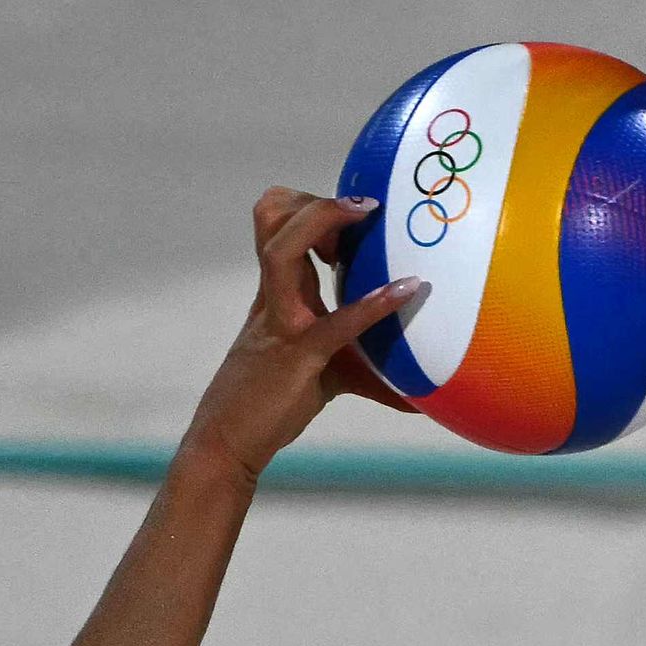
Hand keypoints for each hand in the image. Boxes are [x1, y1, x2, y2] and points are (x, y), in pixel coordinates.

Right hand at [183, 188, 428, 481]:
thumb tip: (419, 392)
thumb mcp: (322, 371)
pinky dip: (372, 304)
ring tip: (367, 213)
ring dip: (322, 221)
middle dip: (315, 202)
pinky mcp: (297, 357)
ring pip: (283, 251)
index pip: (277, 224)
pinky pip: (334, 323)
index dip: (310, 206)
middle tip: (363, 213)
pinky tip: (407, 291)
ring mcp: (280, 323)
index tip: (355, 214)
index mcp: (275, 292)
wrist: (226, 442)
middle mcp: (273, 297)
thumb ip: (363, 368)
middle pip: (272, 219)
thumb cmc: (269, 405)